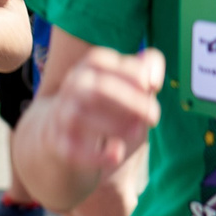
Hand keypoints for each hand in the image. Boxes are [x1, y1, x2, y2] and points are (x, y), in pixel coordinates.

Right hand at [47, 45, 164, 173]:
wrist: (62, 130)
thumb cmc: (106, 103)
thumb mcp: (125, 82)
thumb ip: (145, 69)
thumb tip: (153, 80)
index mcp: (86, 68)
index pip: (100, 61)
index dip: (130, 73)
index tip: (154, 87)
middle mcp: (71, 88)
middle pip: (95, 89)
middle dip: (129, 102)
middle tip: (154, 116)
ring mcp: (63, 116)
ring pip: (80, 117)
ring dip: (115, 125)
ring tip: (138, 132)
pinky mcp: (61, 144)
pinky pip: (74, 149)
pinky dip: (96, 154)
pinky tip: (117, 154)